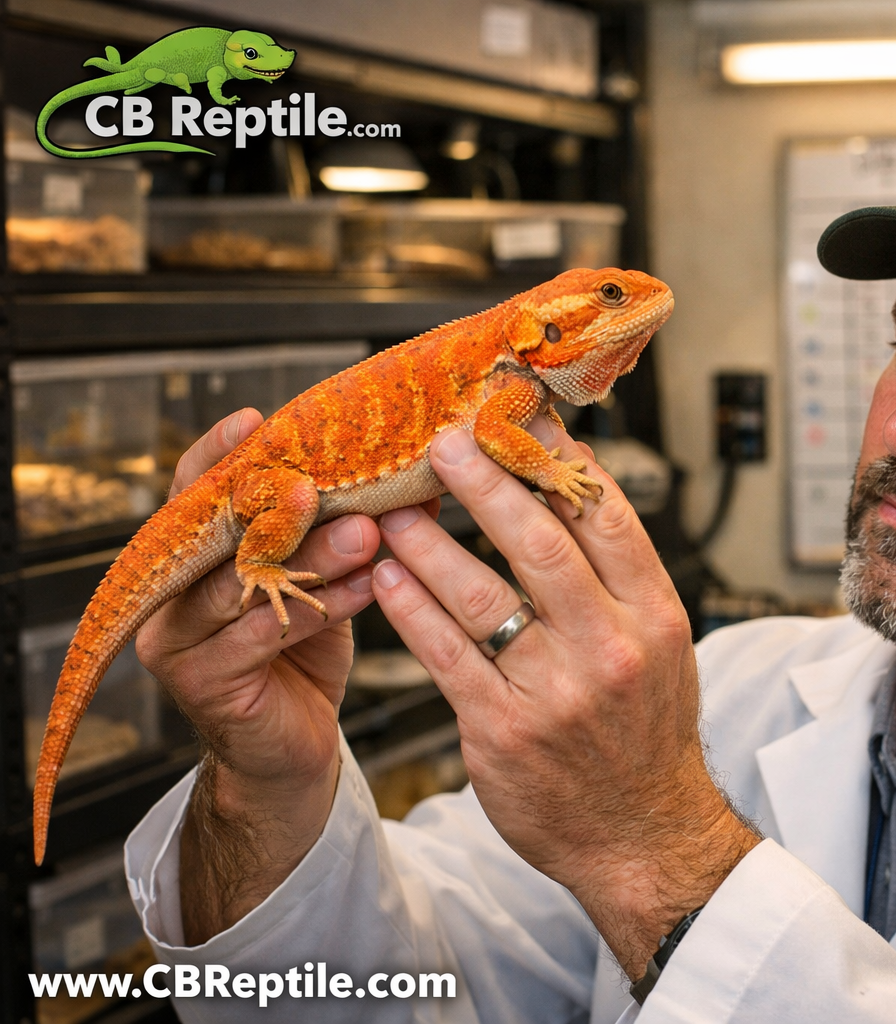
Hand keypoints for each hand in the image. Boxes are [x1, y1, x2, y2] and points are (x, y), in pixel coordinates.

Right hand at [136, 409, 386, 942]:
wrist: (292, 753)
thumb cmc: (310, 651)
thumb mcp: (326, 579)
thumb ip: (347, 529)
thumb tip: (421, 476)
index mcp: (196, 552)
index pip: (199, 488)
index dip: (221, 452)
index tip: (254, 418)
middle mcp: (173, 588)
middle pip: (224, 530)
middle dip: (278, 504)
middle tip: (323, 483)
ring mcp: (177, 637)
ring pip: (249, 581)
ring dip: (313, 554)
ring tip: (368, 533)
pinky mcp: (202, 682)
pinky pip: (265, 634)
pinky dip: (321, 609)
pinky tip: (367, 589)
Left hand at [372, 419, 760, 978]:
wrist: (643, 838)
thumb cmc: (646, 736)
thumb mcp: (661, 647)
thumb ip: (620, 576)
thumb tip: (573, 492)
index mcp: (654, 614)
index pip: (606, 518)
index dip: (560, 462)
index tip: (522, 420)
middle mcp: (609, 646)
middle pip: (540, 542)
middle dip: (484, 483)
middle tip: (442, 440)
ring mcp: (555, 690)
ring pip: (481, 594)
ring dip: (428, 542)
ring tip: (392, 507)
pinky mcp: (502, 730)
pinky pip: (446, 655)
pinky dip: (411, 610)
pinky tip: (386, 579)